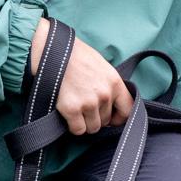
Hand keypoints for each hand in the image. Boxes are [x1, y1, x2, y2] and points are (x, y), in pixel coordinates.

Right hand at [30, 18, 132, 134]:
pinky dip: (74, 126)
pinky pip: (78, 129)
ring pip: (93, 128)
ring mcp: (88, 103)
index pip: (128, 111)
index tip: (112, 119)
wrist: (52, 50)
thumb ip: (110, 85)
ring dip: (86, 123)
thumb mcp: (103, 66)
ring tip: (78, 111)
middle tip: (87, 109)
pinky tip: (69, 115)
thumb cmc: (76, 56)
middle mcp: (105, 95)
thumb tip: (113, 104)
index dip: (119, 118)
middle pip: (107, 121)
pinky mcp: (71, 109)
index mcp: (115, 83)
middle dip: (98, 118)